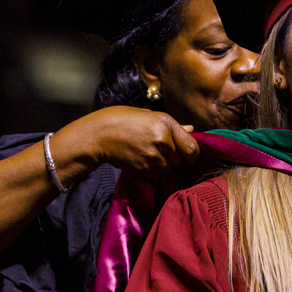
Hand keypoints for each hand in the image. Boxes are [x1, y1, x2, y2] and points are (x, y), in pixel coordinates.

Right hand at [67, 106, 199, 180]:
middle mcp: (163, 141)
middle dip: (176, 158)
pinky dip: (155, 172)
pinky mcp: (144, 170)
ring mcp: (154, 158)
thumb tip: (190, 129)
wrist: (98, 136)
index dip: (193, 153)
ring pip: (170, 169)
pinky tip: (144, 161)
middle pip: (182, 160)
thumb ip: (172, 125)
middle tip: (163, 151)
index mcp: (166, 124)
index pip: (192, 147)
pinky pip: (158, 176)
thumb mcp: (148, 115)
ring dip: (165, 166)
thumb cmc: (121, 119)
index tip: (188, 154)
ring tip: (151, 155)